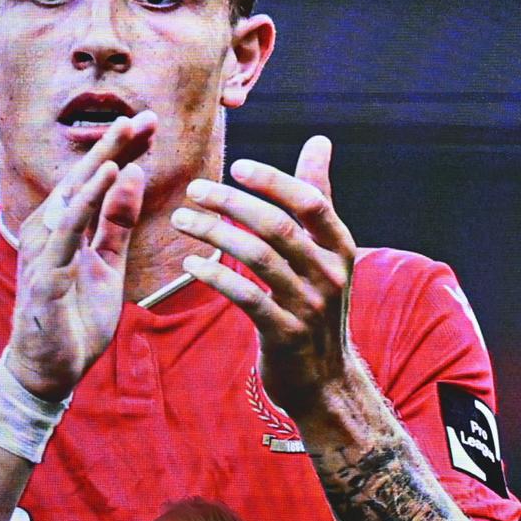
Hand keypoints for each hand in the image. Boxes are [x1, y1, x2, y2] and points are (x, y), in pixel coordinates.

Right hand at [3, 113, 154, 400]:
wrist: (52, 370)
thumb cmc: (76, 316)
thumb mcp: (108, 264)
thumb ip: (117, 222)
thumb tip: (132, 174)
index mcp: (65, 229)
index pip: (94, 181)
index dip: (121, 150)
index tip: (150, 123)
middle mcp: (49, 232)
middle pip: (83, 180)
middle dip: (113, 146)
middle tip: (144, 115)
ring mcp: (45, 252)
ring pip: (72, 197)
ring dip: (99, 163)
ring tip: (126, 134)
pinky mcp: (46, 275)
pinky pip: (68, 231)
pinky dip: (85, 201)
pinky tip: (106, 178)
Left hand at [169, 137, 360, 421]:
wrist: (324, 380)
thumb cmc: (314, 305)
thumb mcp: (324, 253)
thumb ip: (316, 197)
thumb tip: (319, 141)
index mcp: (339, 248)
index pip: (311, 202)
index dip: (274, 180)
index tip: (238, 165)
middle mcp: (329, 274)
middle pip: (278, 226)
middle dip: (233, 202)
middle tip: (194, 189)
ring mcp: (308, 305)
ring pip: (258, 258)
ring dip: (215, 234)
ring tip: (180, 220)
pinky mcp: (284, 334)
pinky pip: (245, 297)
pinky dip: (215, 276)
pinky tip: (189, 263)